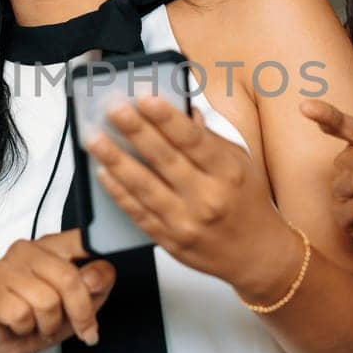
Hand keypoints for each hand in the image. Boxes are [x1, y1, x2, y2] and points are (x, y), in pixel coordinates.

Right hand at [0, 230, 115, 352]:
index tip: (103, 284)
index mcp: (51, 245)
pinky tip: (20, 327)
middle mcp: (25, 250)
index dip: (99, 263)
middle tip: (83, 329)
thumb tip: (95, 277)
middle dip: (80, 312)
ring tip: (41, 325)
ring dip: (50, 324)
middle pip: (68, 278)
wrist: (6, 346)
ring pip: (46, 301)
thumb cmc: (43, 320)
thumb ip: (97, 284)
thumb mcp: (82, 304)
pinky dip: (26, 330)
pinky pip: (22, 315)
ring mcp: (3, 269)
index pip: (82, 240)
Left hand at [85, 96, 287, 291]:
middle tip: (113, 109)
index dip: (167, 117)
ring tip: (95, 139)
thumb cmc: (248, 203)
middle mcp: (208, 197)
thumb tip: (182, 109)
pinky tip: (103, 173)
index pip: (193, 139)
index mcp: (228, 172)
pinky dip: (118, 193)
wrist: (257, 254)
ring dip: (116, 161)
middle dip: (136, 131)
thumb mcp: (241, 163)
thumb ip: (209, 138)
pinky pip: (138, 213)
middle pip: (165, 159)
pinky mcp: (171, 241)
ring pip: (145, 186)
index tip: (145, 98)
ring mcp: (187, 221)